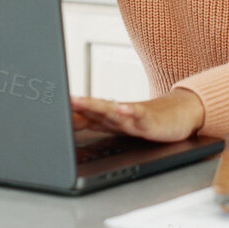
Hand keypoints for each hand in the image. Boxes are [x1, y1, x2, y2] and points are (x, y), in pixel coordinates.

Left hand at [71, 89, 206, 142]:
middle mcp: (118, 114)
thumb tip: (69, 122)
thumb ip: (94, 124)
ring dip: (96, 106)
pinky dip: (130, 111)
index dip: (68, 113)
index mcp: (109, 116)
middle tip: (61, 101)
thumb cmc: (146, 120)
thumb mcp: (117, 126)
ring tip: (81, 102)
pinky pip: (139, 116)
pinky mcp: (149, 120)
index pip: (85, 114)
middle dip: (77, 106)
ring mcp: (133, 116)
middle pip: (95, 109)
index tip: (49, 110)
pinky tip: (122, 108)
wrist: (179, 114)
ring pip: (112, 111)